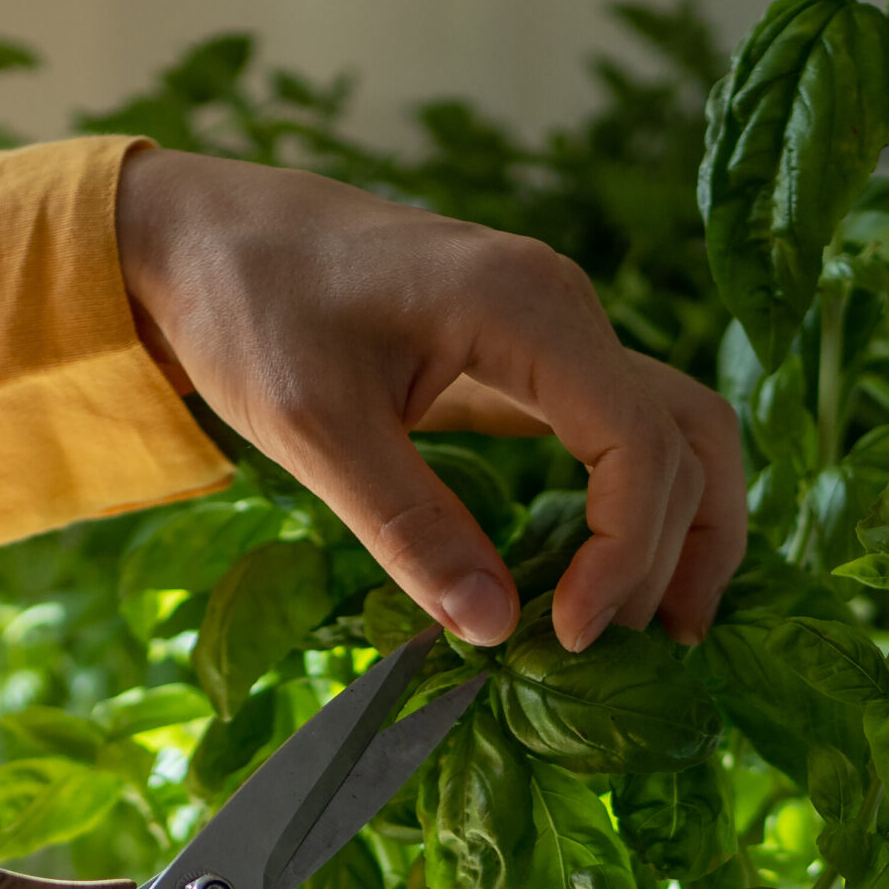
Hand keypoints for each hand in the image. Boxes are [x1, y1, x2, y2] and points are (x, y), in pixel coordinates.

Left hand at [115, 147, 745, 652]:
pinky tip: (608, 578)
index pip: (641, 446)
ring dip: (684, 529)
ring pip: (675, 430)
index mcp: (530, 310)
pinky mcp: (528, 358)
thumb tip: (493, 630)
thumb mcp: (314, 428)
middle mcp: (565, 311)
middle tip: (611, 655)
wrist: (204, 233)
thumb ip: (407, 525)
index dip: (622, 555)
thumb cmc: (248, 307)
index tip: (563, 636)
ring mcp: (554, 331)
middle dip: (666, 555)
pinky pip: (622, 430)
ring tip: (661, 631)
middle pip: (683, 441)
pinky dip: (639, 504)